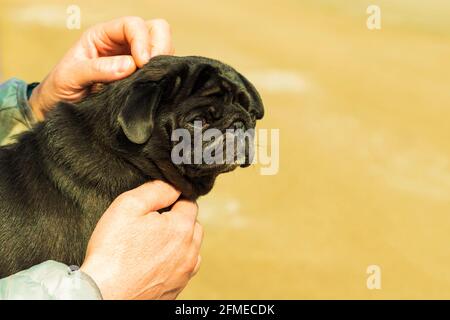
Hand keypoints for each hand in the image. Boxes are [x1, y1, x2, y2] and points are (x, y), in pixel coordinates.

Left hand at [29, 16, 173, 119]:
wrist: (59, 110)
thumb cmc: (60, 90)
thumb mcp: (70, 77)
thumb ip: (97, 69)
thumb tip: (129, 65)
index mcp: (104, 36)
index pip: (133, 25)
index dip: (142, 40)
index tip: (142, 63)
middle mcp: (123, 44)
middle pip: (156, 30)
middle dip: (159, 47)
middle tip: (152, 71)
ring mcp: (135, 61)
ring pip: (164, 49)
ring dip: (162, 64)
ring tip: (151, 82)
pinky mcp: (142, 80)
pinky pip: (161, 72)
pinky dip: (163, 78)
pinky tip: (153, 89)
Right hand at [80, 181, 202, 299]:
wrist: (103, 294)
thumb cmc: (112, 251)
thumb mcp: (129, 205)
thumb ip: (156, 189)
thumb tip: (173, 185)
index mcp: (182, 228)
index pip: (189, 202)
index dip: (172, 199)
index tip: (155, 206)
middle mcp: (190, 251)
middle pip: (193, 225)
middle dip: (177, 220)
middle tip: (151, 224)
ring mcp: (185, 273)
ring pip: (190, 248)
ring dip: (178, 242)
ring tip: (151, 244)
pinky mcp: (176, 289)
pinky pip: (183, 268)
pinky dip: (173, 262)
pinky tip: (153, 262)